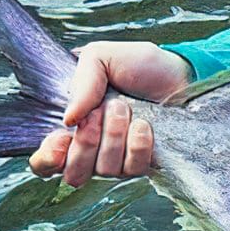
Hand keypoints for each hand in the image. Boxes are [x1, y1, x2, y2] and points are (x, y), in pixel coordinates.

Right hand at [28, 42, 190, 185]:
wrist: (183, 74)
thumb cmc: (142, 66)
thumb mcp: (102, 57)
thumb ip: (80, 83)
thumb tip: (68, 120)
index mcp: (74, 127)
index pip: (45, 162)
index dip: (48, 158)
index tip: (62, 137)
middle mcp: (93, 150)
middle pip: (73, 173)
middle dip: (86, 141)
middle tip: (101, 112)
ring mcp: (120, 160)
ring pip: (104, 170)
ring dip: (114, 135)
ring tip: (126, 109)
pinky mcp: (145, 164)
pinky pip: (133, 168)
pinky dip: (137, 144)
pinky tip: (145, 125)